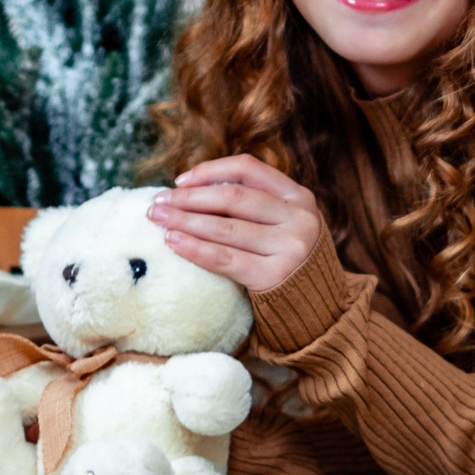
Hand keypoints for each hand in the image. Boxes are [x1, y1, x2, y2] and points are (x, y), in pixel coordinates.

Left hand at [151, 155, 325, 295]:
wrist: (317, 305)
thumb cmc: (286, 256)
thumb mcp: (284, 221)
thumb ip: (253, 203)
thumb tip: (192, 188)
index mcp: (298, 196)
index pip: (248, 169)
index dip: (210, 171)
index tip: (179, 181)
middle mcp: (298, 218)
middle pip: (233, 198)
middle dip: (189, 198)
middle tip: (157, 202)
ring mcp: (289, 247)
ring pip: (225, 228)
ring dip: (185, 221)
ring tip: (158, 220)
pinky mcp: (274, 276)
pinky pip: (225, 259)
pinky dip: (195, 249)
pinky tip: (173, 242)